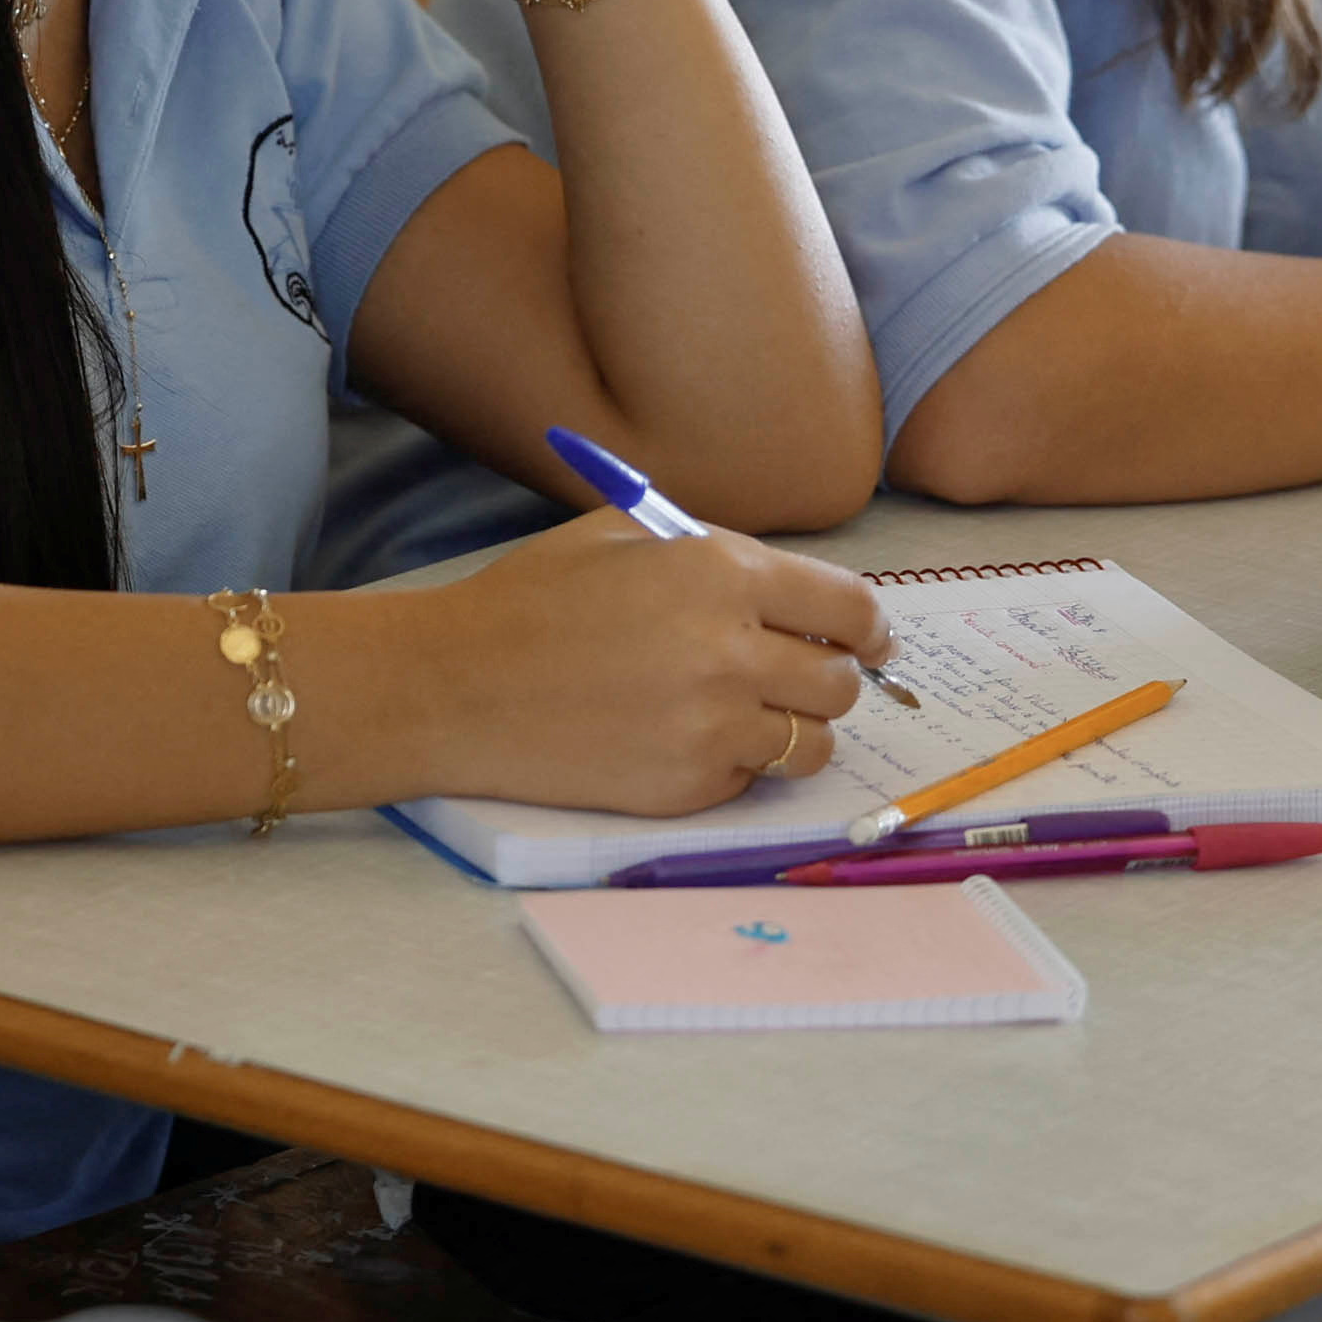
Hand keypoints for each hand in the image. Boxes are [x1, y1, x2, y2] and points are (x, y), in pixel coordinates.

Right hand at [367, 509, 892, 816]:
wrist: (452, 686)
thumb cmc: (530, 601)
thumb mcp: (623, 535)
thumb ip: (714, 552)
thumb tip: (792, 589)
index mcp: (721, 572)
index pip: (850, 608)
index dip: (869, 627)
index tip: (869, 640)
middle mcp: (731, 650)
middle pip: (842, 682)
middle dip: (832, 678)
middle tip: (800, 677)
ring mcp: (713, 727)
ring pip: (813, 743)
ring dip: (794, 730)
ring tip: (747, 715)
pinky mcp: (687, 787)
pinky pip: (752, 782)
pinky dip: (736, 766)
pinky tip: (684, 740)